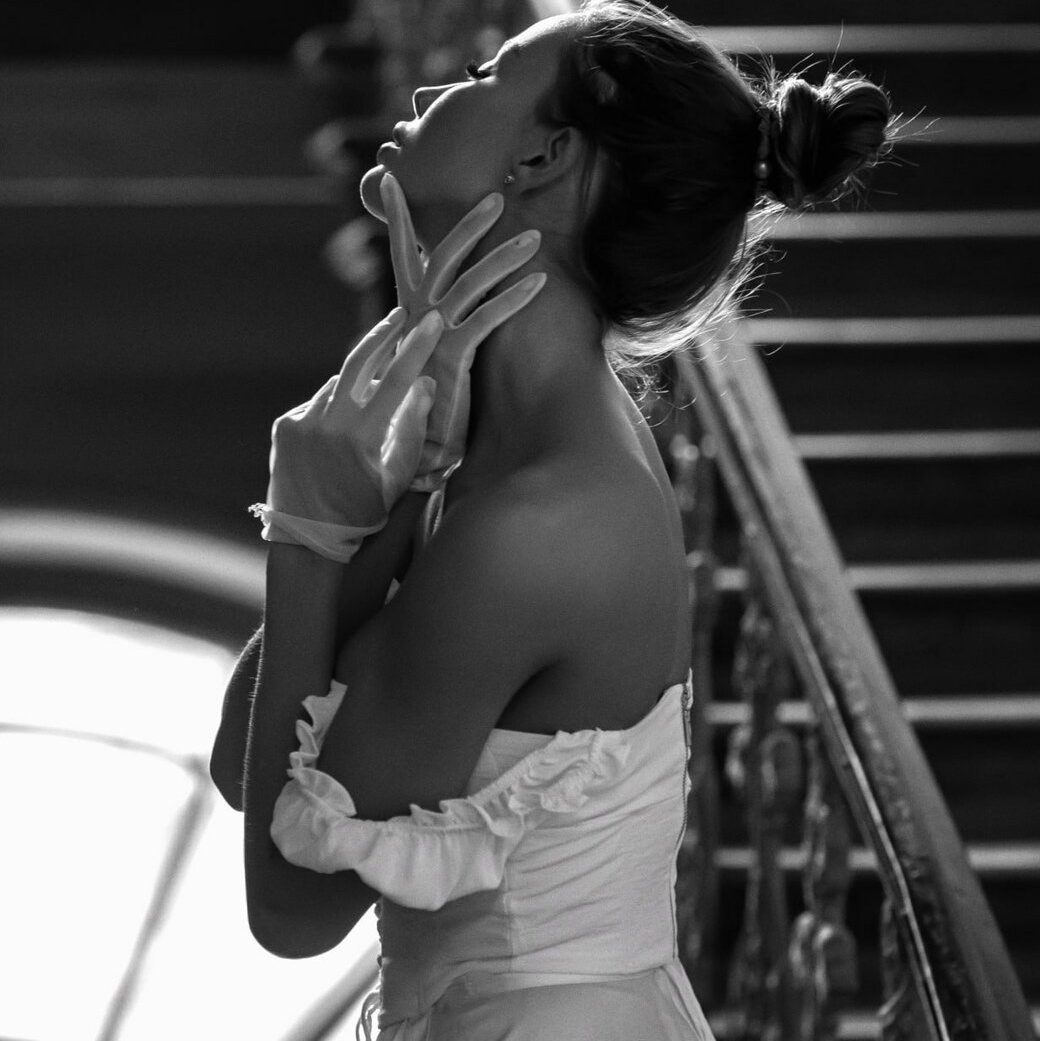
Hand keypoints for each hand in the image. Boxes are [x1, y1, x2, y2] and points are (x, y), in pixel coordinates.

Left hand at [250, 307, 443, 561]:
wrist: (307, 540)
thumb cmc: (362, 513)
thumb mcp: (397, 479)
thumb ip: (413, 431)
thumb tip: (425, 385)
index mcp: (361, 438)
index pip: (395, 381)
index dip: (416, 348)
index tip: (432, 321)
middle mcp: (327, 424)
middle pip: (359, 363)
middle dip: (383, 335)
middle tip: (401, 315)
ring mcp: (302, 422)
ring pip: (337, 387)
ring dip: (356, 388)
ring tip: (369, 409)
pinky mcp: (284, 426)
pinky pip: (316, 404)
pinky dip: (332, 409)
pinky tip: (339, 433)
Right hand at [379, 173, 545, 488]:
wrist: (413, 447)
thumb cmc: (425, 403)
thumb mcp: (427, 357)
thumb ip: (435, 326)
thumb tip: (448, 304)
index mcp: (408, 312)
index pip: (403, 255)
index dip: (398, 217)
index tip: (390, 176)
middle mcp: (416, 317)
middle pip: (442, 257)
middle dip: (470, 223)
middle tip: (499, 195)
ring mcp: (433, 336)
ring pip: (470, 282)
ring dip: (504, 255)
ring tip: (535, 236)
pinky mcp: (452, 358)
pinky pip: (487, 318)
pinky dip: (514, 297)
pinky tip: (540, 282)